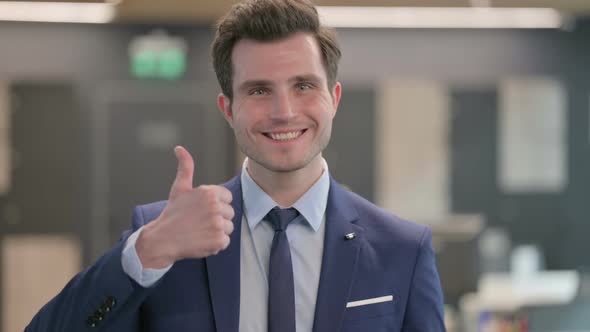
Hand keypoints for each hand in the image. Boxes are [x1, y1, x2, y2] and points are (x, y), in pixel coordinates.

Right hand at [136, 146, 234, 268]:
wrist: (162, 239)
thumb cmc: (173, 213)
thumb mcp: (180, 188)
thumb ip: (186, 167)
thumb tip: (179, 148)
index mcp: (209, 193)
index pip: (227, 198)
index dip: (216, 204)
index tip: (202, 210)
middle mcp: (215, 207)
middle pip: (230, 213)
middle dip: (217, 218)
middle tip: (199, 221)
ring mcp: (218, 225)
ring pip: (229, 227)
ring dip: (217, 231)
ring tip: (200, 231)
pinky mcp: (219, 241)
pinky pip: (225, 241)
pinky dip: (215, 244)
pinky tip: (201, 240)